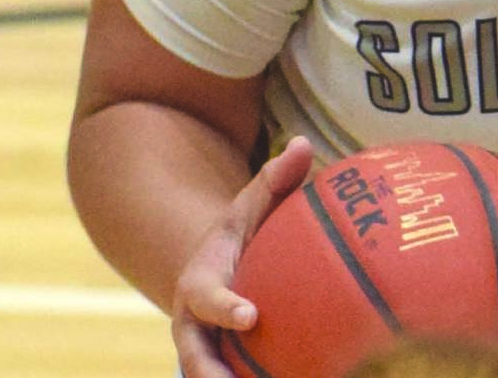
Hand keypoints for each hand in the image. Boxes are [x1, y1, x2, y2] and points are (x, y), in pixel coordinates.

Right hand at [170, 136, 314, 377]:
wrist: (213, 272)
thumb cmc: (240, 236)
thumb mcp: (251, 206)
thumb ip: (275, 179)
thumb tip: (304, 144)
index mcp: (197, 285)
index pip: (207, 299)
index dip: (224, 307)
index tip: (250, 316)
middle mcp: (192, 327)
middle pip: (194, 358)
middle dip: (211, 375)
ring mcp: (203, 353)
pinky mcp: (220, 369)